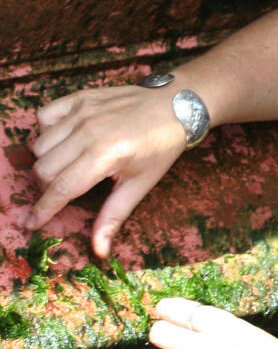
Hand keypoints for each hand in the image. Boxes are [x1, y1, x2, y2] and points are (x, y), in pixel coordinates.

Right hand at [28, 84, 186, 257]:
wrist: (175, 106)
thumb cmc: (160, 147)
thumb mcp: (141, 184)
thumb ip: (114, 216)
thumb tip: (99, 250)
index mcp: (105, 155)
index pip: (60, 188)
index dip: (43, 210)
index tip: (32, 223)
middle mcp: (89, 131)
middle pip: (43, 168)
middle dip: (47, 187)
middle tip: (64, 191)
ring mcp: (82, 111)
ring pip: (40, 144)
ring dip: (47, 160)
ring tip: (69, 165)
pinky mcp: (80, 97)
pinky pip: (44, 115)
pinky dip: (47, 130)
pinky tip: (66, 139)